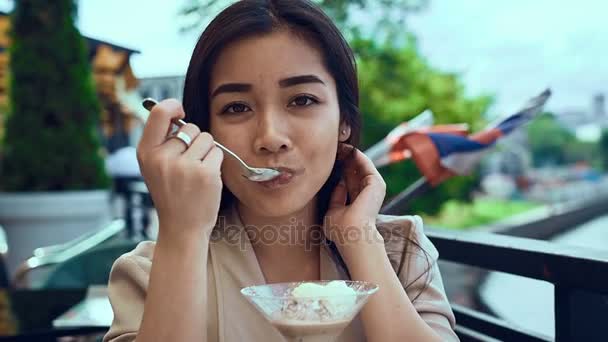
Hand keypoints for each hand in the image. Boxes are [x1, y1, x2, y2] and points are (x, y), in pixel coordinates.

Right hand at [136, 99, 223, 239]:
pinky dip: (216, 162)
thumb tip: (175, 111)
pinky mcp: (205, 174)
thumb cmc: (171, 193)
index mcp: (146, 153)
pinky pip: (217, 152)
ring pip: (207, 138)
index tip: (181, 113)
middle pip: (190, 127)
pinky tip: (206, 179)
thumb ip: (161, 141)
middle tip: (188, 164)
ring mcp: (184, 166)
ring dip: (207, 151)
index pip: (158, 113)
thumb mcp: (154, 167)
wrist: (182, 228)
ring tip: (197, 172)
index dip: (173, 106)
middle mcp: (162, 158)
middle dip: (195, 140)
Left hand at [323, 143, 385, 251]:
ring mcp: (373, 189)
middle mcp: (366, 195)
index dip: (339, 169)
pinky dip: (357, 156)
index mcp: (356, 203)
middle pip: (354, 172)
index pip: (348, 181)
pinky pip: (366, 165)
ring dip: (350, 155)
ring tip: (339, 145)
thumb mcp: (334, 211)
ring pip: (360, 167)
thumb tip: (338, 183)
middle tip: (333, 148)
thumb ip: (337, 197)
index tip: (328, 159)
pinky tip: (347, 148)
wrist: (352, 234)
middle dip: (344, 160)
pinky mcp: (377, 183)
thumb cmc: (340, 229)